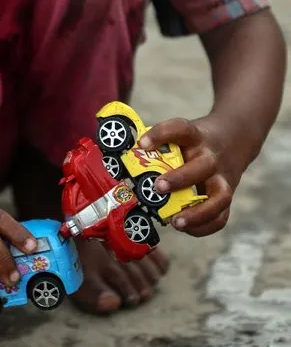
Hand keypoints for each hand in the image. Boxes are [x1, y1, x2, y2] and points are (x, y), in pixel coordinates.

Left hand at [137, 116, 251, 236]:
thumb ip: (158, 147)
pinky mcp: (227, 195)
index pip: (181, 129)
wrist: (234, 138)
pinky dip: (204, 226)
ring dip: (197, 212)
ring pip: (219, 196)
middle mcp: (212, 157)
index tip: (142, 143)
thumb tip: (122, 161)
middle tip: (157, 187)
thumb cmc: (194, 141)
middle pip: (203, 166)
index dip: (162, 134)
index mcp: (196, 136)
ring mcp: (223, 178)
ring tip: (174, 222)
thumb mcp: (181, 135)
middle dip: (180, 178)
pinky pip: (222, 216)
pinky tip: (184, 228)